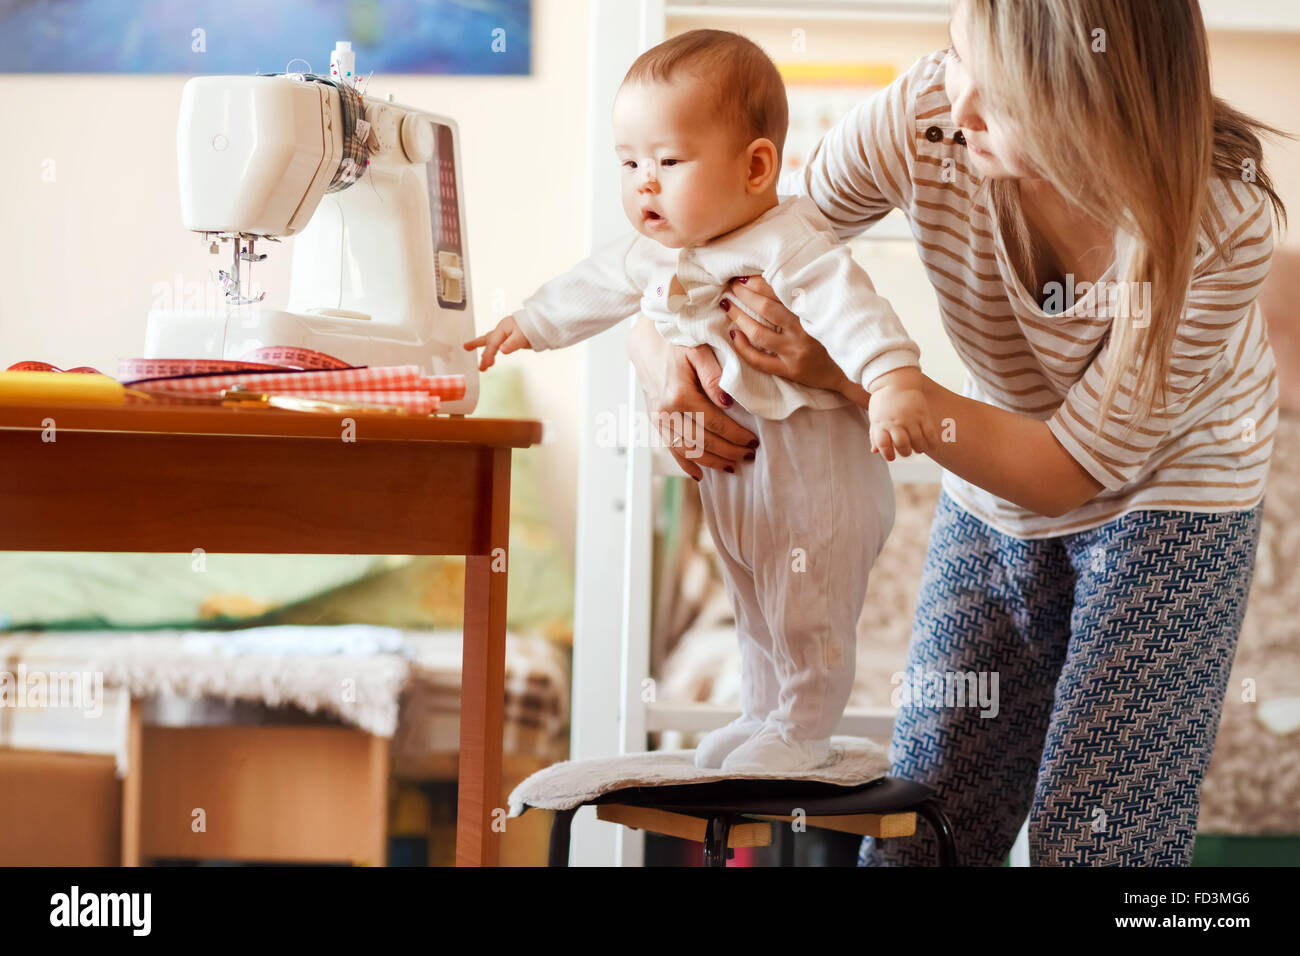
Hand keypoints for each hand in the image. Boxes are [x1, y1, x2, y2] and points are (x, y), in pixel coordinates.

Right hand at [463, 315, 531, 370]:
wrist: (541, 322)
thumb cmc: (532, 326)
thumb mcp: (522, 336)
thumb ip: (512, 344)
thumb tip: (502, 350)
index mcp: (503, 328)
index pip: (492, 344)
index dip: (488, 355)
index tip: (485, 366)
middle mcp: (502, 329)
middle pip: (487, 338)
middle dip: (476, 344)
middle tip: (466, 348)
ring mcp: (505, 332)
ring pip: (491, 339)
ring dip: (483, 347)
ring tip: (472, 350)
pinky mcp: (510, 335)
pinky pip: (497, 342)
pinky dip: (493, 347)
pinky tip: (493, 351)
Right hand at [626, 314, 757, 480]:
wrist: (645, 340)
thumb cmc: (676, 340)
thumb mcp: (699, 350)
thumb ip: (714, 376)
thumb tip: (728, 403)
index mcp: (679, 394)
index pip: (715, 424)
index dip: (736, 436)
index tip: (753, 442)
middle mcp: (666, 411)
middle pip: (703, 441)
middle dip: (729, 452)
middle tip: (749, 455)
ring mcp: (658, 419)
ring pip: (687, 450)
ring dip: (711, 462)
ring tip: (732, 467)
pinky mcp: (654, 421)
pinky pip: (670, 448)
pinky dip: (685, 463)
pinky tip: (699, 475)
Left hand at [722, 276, 859, 397]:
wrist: (852, 369)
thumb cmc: (838, 334)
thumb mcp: (829, 309)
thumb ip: (811, 294)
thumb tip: (788, 272)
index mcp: (813, 311)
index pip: (780, 290)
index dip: (759, 281)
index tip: (744, 275)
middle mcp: (803, 331)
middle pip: (766, 308)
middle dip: (745, 294)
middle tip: (732, 286)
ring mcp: (794, 352)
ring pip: (759, 333)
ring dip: (739, 317)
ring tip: (728, 306)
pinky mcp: (789, 370)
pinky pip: (759, 360)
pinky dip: (743, 347)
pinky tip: (734, 335)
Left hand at [867, 367, 938, 459]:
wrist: (895, 381)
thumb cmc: (884, 402)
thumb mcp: (875, 418)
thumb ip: (875, 435)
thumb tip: (875, 451)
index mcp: (881, 424)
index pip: (883, 444)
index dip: (887, 454)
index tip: (891, 457)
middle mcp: (895, 422)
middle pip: (902, 444)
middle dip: (905, 452)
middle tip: (907, 451)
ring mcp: (910, 418)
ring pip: (918, 441)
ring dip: (919, 449)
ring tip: (918, 447)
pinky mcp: (923, 414)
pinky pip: (930, 433)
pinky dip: (932, 443)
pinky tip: (930, 445)